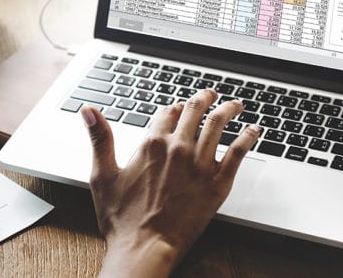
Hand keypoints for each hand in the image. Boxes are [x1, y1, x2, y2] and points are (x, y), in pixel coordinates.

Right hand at [81, 89, 259, 275]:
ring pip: (218, 124)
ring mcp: (200, 165)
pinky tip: (254, 130)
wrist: (145, 248)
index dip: (173, 107)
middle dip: (204, 98)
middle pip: (195, 111)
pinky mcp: (217, 183)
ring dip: (228, 109)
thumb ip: (99, 138)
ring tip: (235, 104)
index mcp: (151, 144)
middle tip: (211, 94)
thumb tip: (88, 110)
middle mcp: (177, 148)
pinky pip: (238, 152)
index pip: (167, 112)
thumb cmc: (122, 219)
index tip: (179, 106)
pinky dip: (248, 137)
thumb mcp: (102, 174)